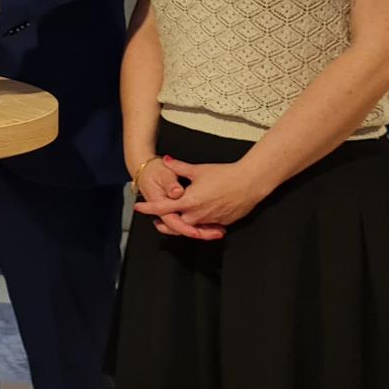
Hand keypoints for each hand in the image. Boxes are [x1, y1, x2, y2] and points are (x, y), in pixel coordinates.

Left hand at [135, 157, 268, 235]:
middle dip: (165, 223)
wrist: (249, 183)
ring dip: (182, 225)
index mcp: (189, 201)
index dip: (149, 207)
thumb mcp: (198, 169)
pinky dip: (199, 226)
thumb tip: (166, 160)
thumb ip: (179, 167)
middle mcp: (198, 214)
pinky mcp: (221, 223)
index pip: (163, 207)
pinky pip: (206, 227)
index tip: (139, 207)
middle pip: (175, 224)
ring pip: (191, 228)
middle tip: (157, 220)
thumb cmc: (224, 174)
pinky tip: (196, 221)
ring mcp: (210, 220)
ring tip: (176, 220)